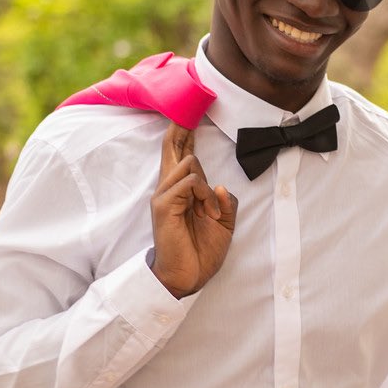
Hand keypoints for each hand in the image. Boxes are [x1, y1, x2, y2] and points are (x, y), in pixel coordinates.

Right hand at [150, 122, 237, 297]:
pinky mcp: (163, 205)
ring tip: (210, 213)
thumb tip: (220, 185)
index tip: (188, 116)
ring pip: (189, 163)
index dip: (184, 136)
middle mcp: (169, 189)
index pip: (181, 156)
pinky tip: (208, 214)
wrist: (188, 278)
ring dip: (207, 188)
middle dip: (180, 129)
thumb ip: (224, 202)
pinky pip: (189, 182)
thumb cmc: (201, 252)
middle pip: (172, 149)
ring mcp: (164, 196)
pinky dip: (204, 195)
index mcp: (182, 192)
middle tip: (186, 110)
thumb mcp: (224, 224)